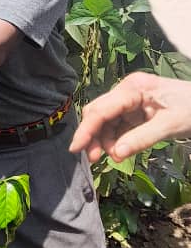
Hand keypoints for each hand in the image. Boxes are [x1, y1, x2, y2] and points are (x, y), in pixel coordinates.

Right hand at [70, 72, 190, 161]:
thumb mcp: (171, 125)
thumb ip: (141, 138)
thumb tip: (115, 154)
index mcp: (133, 88)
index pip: (102, 109)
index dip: (86, 129)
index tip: (75, 148)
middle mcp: (127, 92)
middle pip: (99, 114)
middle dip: (93, 136)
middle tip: (94, 159)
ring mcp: (130, 101)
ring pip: (105, 122)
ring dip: (105, 141)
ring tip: (115, 157)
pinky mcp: (135, 111)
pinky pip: (117, 126)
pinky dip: (116, 140)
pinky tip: (120, 151)